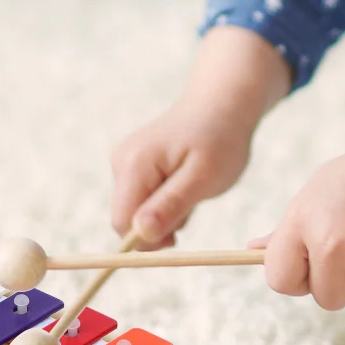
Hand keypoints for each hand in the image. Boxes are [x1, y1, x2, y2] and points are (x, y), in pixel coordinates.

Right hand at [109, 26, 292, 246]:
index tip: (178, 238)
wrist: (222, 104)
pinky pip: (144, 200)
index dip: (147, 240)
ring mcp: (126, 162)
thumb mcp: (203, 178)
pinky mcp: (134, 166)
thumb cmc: (220, 139)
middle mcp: (122, 162)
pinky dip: (166, 202)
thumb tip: (140, 234)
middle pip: (126, 219)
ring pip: (137, 212)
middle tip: (191, 205)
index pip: (122, 223)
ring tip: (192, 189)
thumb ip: (170, 206)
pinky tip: (185, 184)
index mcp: (134, 165)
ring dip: (166, 214)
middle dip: (158, 226)